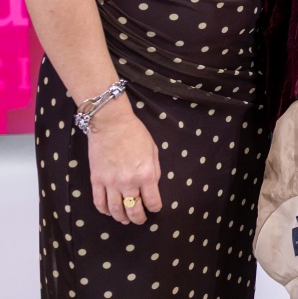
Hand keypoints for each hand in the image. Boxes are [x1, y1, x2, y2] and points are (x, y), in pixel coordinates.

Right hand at [86, 98, 162, 224]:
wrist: (111, 124)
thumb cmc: (135, 134)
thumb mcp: (153, 151)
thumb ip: (154, 171)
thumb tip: (152, 187)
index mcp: (146, 174)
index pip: (152, 201)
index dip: (154, 208)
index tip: (154, 209)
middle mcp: (128, 182)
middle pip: (133, 209)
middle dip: (138, 218)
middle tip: (140, 220)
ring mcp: (110, 182)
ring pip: (115, 209)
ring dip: (121, 217)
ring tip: (125, 220)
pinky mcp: (96, 180)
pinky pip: (99, 202)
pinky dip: (104, 210)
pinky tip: (109, 212)